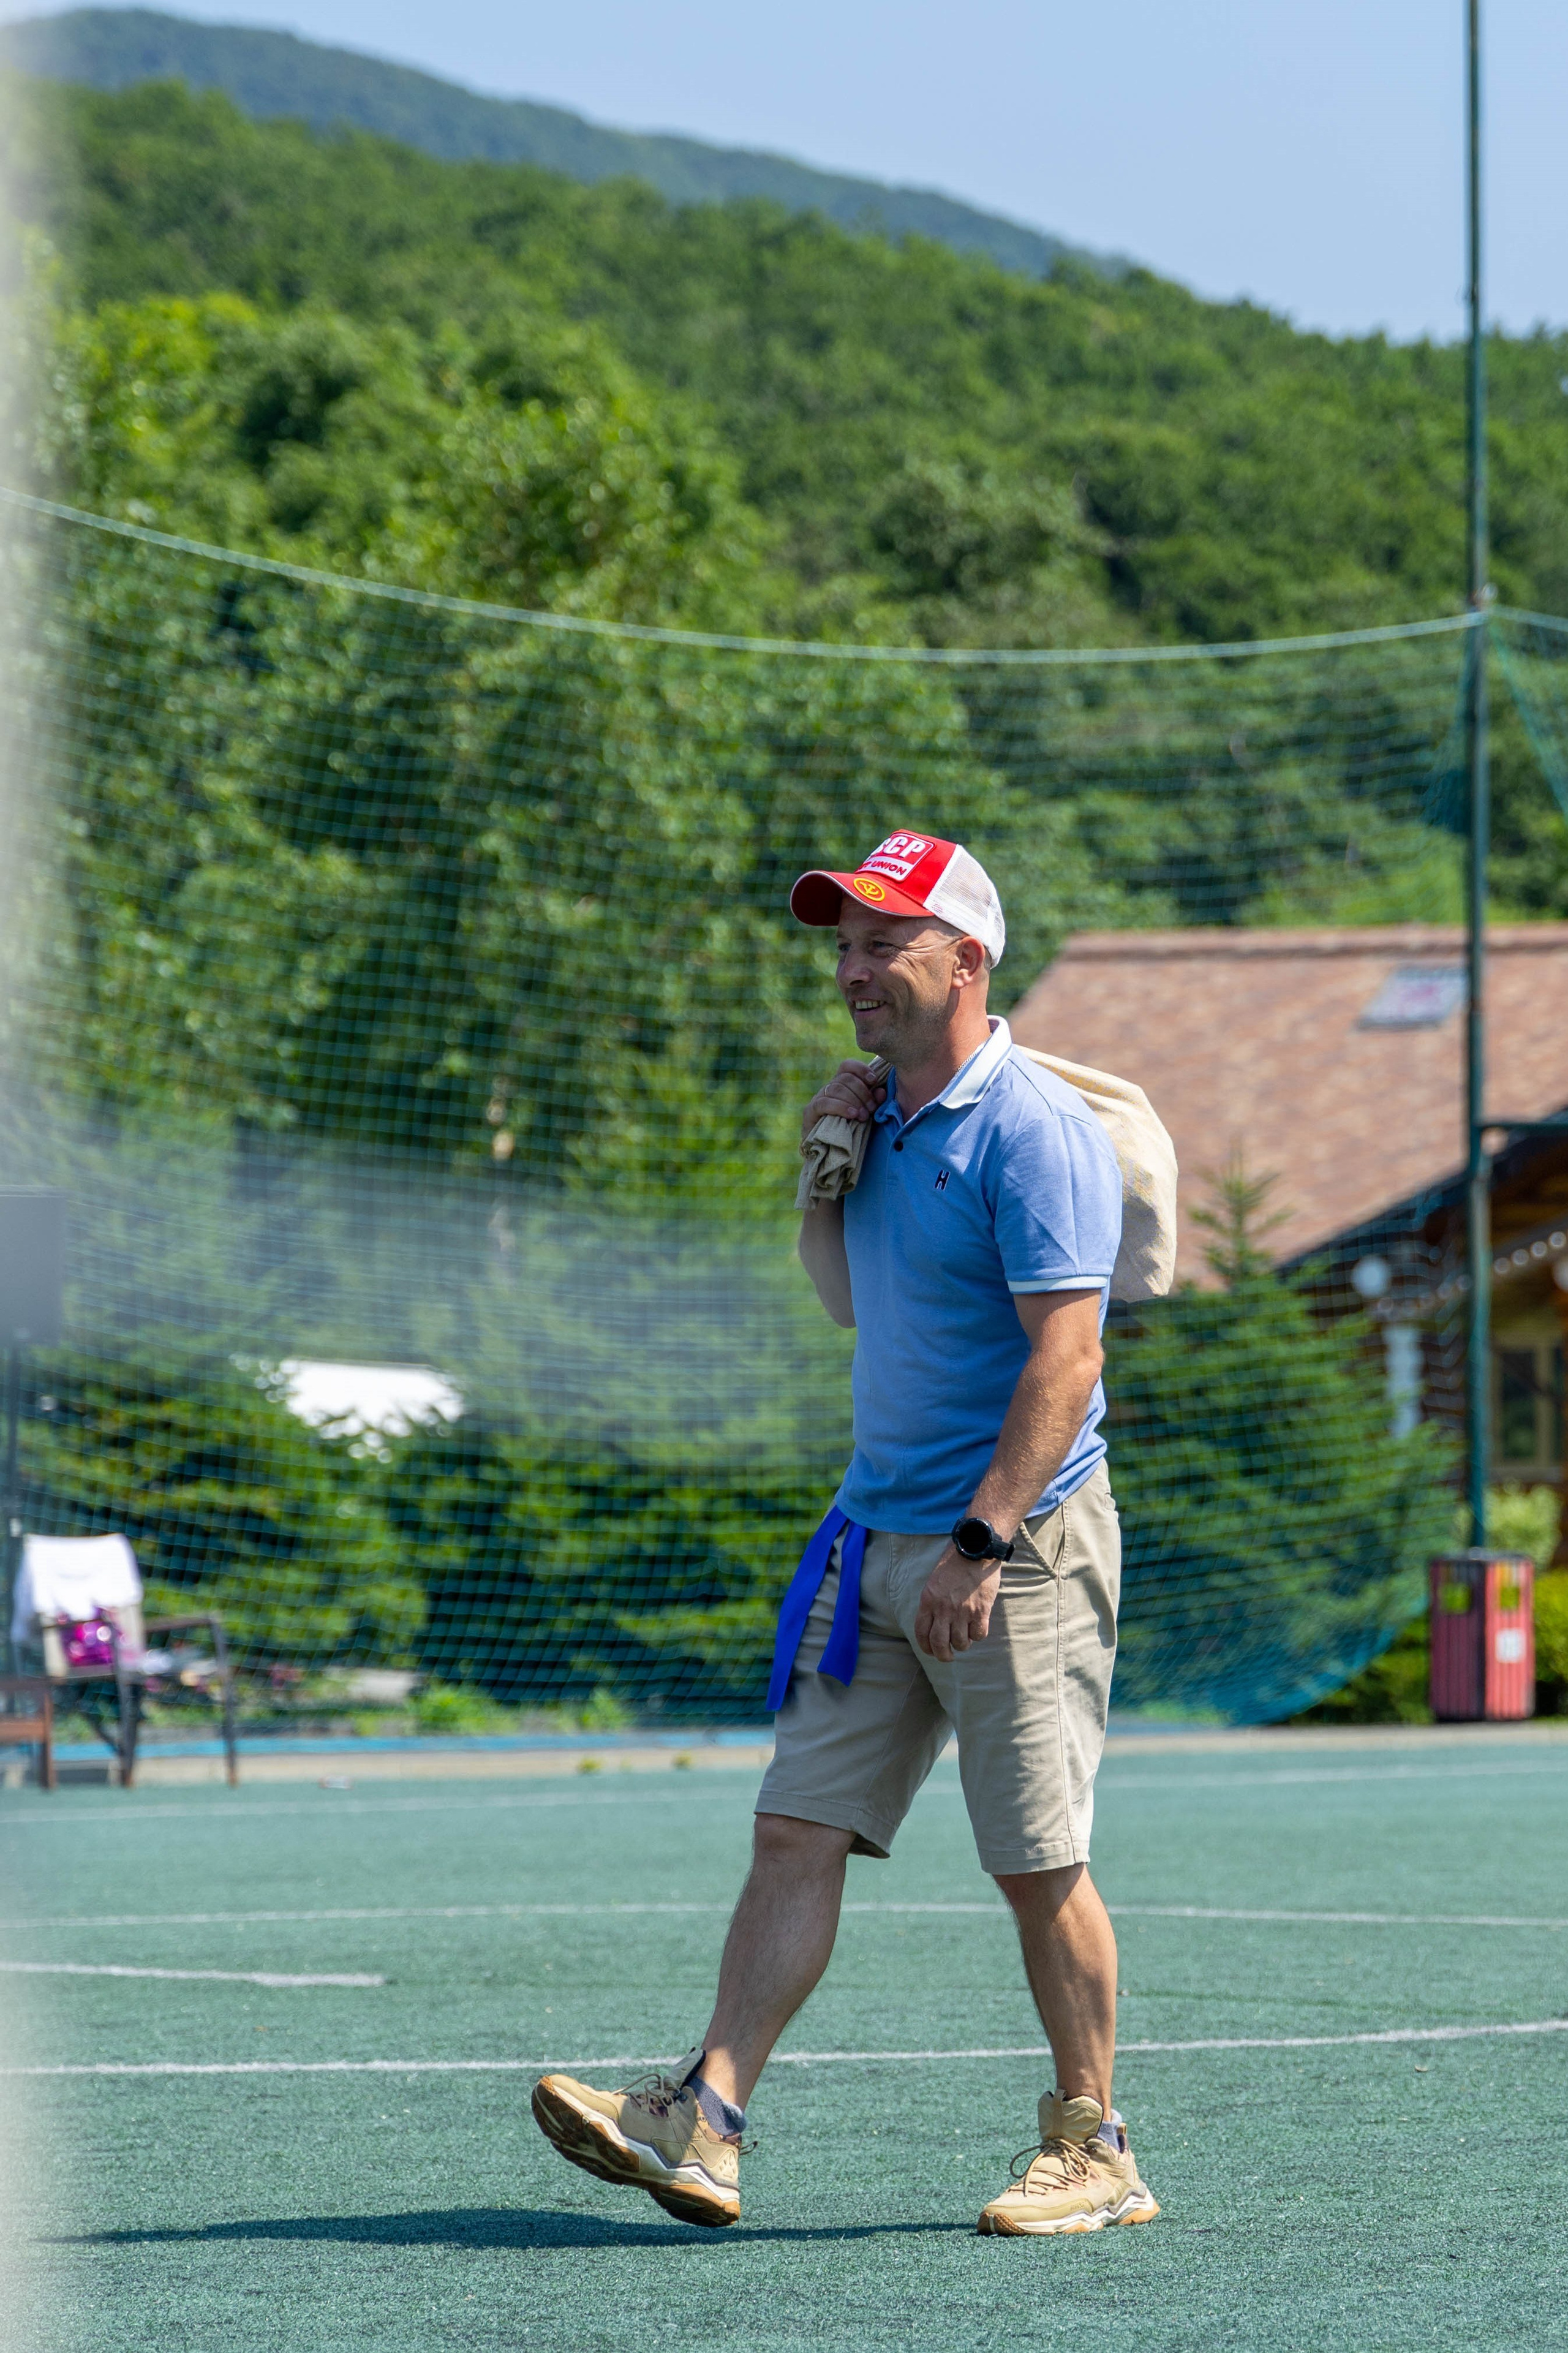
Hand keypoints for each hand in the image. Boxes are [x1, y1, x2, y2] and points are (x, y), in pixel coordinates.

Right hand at [800, 1059, 885, 1147]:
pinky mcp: (810, 1111)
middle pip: (845, 1078)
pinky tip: (852, 1114)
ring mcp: (818, 1098)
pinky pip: (824, 1103)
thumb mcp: (865, 1114)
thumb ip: (874, 1102)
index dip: (861, 1069)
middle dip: (862, 1092)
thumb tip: (881, 1091)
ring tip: (863, 1116)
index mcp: (841, 1085)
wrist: (828, 1153)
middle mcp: (828, 1088)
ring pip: (835, 1088)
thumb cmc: (850, 1131)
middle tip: (872, 1108)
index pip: (847, 1066)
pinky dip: (840, 1107)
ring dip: (854, 1101)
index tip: (874, 1080)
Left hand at [914, 1544, 1003, 1661]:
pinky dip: (977, 1635)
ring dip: (963, 1645)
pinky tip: (977, 1628)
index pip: (921, 1632)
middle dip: (943, 1655)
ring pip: (960, 1642)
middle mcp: (943, 1608)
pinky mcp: (981, 1610)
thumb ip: (933, 1603)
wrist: (975, 1549)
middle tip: (949, 1656)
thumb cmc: (954, 1564)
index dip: (926, 1647)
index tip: (931, 1651)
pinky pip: (979, 1634)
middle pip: (939, 1643)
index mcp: (928, 1600)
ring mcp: (962, 1610)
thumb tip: (936, 1623)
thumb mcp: (934, 1581)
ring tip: (965, 1639)